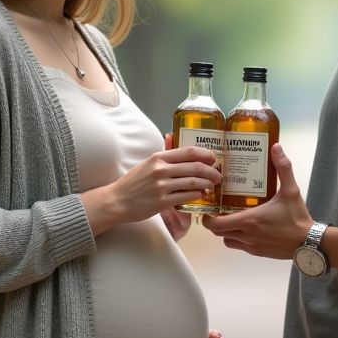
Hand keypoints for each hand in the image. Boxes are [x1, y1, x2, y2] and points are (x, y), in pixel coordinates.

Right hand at [82, 141, 220, 235]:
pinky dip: (197, 195)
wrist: (118, 201)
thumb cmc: (134, 182)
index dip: (205, 154)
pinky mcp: (162, 201)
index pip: (188, 152)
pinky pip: (187, 196)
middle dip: (212, 171)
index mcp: (158, 158)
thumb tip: (172, 135)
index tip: (214, 158)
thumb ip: (163, 152)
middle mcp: (161, 170)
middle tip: (218, 175)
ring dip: (206, 184)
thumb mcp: (147, 163)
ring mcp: (162, 186)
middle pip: (195, 167)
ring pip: (193, 182)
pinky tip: (201, 195)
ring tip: (211, 186)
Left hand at [202, 144, 311, 258]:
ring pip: (228, 241)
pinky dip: (238, 238)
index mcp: (249, 220)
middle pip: (219, 233)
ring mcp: (251, 246)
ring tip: (232, 218)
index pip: (216, 224)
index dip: (207, 218)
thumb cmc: (298, 218)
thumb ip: (283, 168)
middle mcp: (247, 235)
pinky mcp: (258, 253)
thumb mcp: (291, 190)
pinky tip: (247, 228)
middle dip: (215, 223)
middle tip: (219, 210)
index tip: (209, 209)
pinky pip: (240, 247)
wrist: (308, 243)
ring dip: (226, 231)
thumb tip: (276, 148)